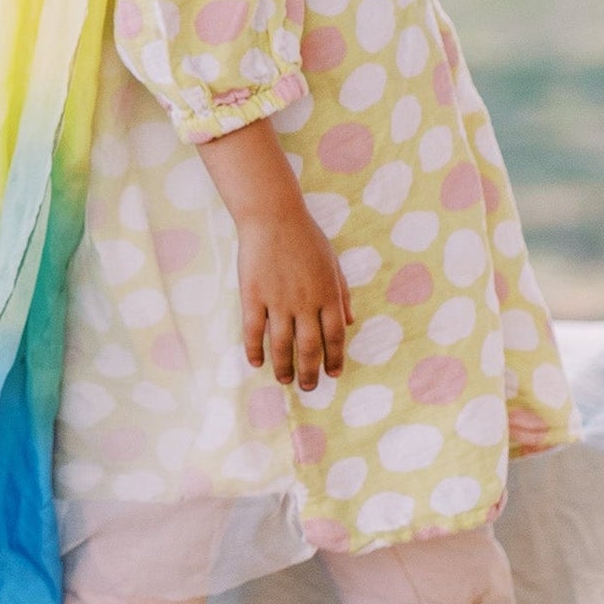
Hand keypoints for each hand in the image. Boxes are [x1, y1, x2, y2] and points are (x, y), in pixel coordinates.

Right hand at [237, 211, 351, 393]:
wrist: (273, 216)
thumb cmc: (305, 237)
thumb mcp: (332, 263)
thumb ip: (341, 293)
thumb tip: (350, 321)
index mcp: (328, 294)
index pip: (335, 336)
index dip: (334, 358)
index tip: (332, 373)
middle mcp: (305, 302)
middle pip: (310, 347)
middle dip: (310, 371)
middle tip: (308, 386)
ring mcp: (278, 300)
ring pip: (282, 344)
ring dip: (284, 366)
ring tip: (285, 380)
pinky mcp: (253, 295)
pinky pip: (253, 330)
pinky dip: (255, 349)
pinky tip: (257, 362)